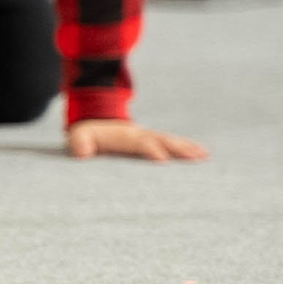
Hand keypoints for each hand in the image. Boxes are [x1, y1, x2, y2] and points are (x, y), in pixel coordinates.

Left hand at [66, 118, 208, 161]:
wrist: (93, 123)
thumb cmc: (85, 137)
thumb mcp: (78, 137)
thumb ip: (79, 143)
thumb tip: (81, 151)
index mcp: (122, 135)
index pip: (139, 143)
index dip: (150, 150)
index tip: (163, 160)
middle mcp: (139, 134)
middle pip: (161, 140)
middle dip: (178, 148)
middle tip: (195, 157)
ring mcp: (148, 136)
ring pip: (170, 141)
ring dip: (187, 148)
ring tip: (204, 156)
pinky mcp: (153, 142)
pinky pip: (172, 145)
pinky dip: (187, 148)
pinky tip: (203, 156)